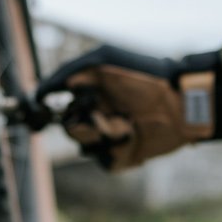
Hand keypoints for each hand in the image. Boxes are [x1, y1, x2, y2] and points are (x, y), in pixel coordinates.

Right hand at [37, 44, 220, 170]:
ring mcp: (109, 134)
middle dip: (81, 122)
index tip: (40, 107)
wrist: (182, 101)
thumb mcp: (102, 60)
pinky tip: (132, 135)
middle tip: (98, 113)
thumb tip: (39, 90)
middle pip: (67, 127)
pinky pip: (104, 161)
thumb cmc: (144, 75)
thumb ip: (66, 71)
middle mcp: (97, 113)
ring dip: (102, 133)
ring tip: (125, 122)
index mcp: (89, 91)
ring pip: (83, 144)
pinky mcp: (123, 153)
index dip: (47, 107)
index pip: (56, 103)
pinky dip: (115, 150)